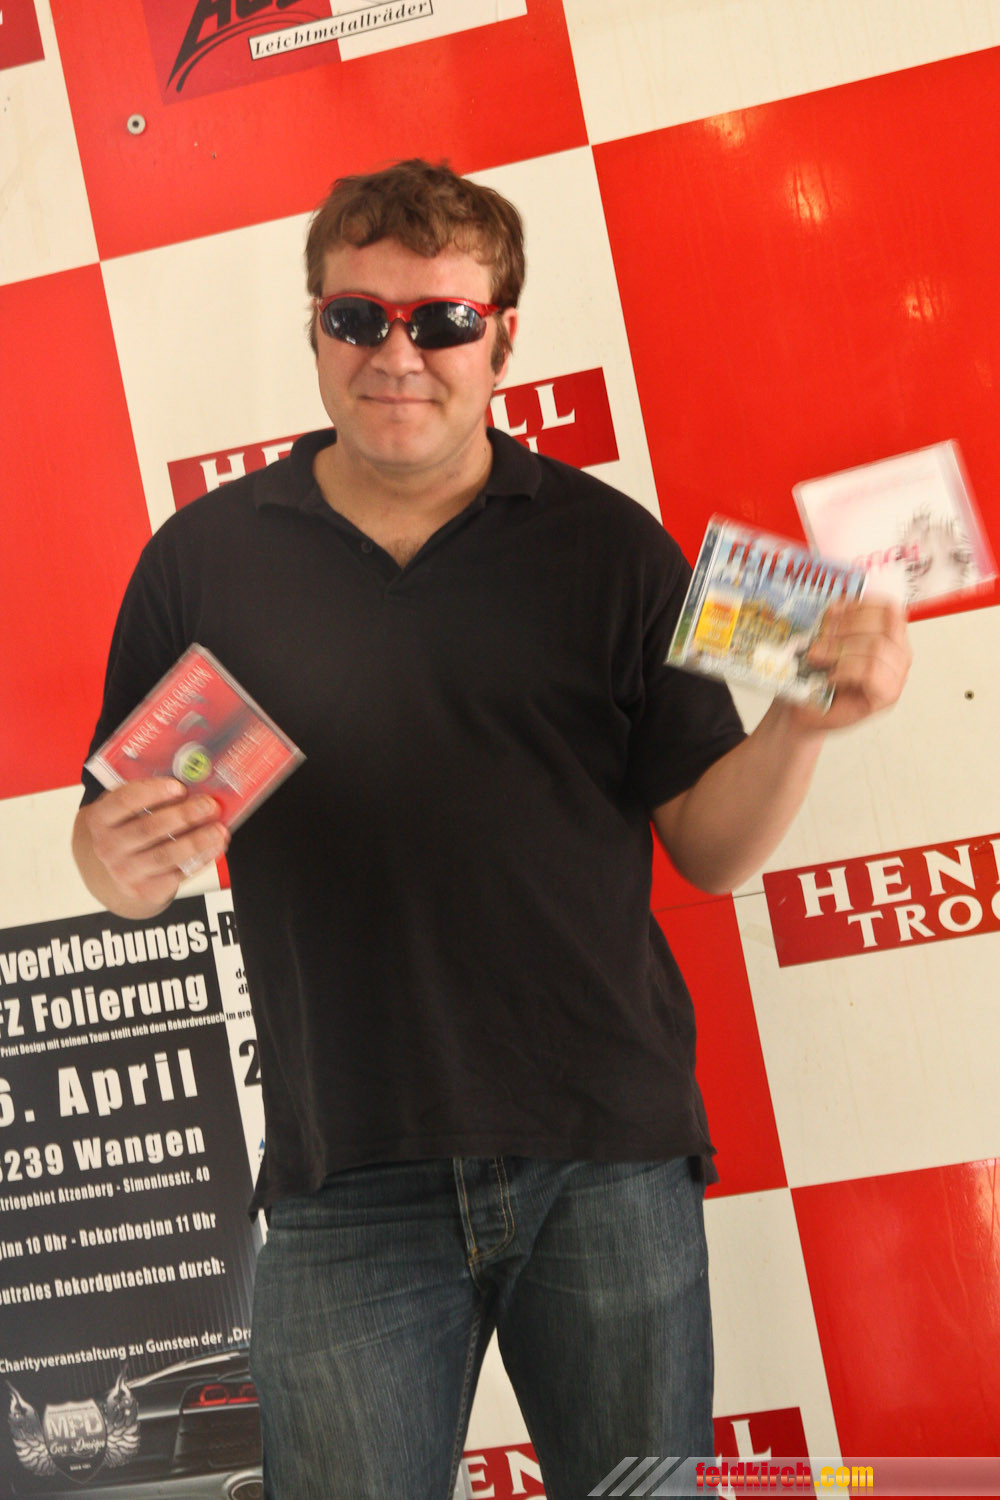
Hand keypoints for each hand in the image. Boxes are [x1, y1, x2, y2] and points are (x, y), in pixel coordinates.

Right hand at [77, 777, 229, 915]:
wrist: (113, 874)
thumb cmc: (125, 831)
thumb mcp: (124, 810)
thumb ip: (147, 795)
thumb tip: (191, 782)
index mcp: (100, 818)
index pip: (124, 801)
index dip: (153, 792)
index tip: (179, 787)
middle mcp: (108, 846)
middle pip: (149, 828)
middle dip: (184, 815)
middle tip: (209, 805)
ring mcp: (125, 871)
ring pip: (166, 854)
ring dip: (197, 840)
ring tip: (219, 829)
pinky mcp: (145, 890)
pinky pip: (177, 874)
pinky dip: (200, 860)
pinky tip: (214, 848)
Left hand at [794, 598, 911, 731]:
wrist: (808, 711)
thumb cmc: (818, 677)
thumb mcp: (826, 640)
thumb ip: (837, 621)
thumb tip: (835, 604)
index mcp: (889, 634)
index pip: (889, 609)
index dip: (860, 606)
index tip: (832, 611)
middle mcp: (899, 654)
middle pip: (885, 626)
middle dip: (846, 628)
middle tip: (818, 640)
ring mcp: (897, 676)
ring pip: (878, 648)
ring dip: (840, 649)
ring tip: (817, 658)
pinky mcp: (887, 696)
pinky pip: (872, 672)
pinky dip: (846, 670)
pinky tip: (831, 677)